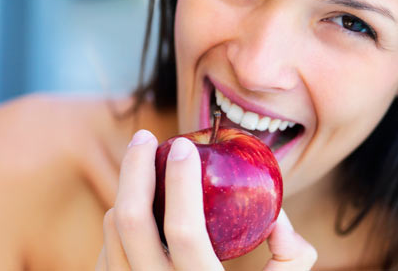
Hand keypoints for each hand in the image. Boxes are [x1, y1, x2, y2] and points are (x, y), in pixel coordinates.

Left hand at [96, 129, 316, 270]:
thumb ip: (292, 258)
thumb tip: (279, 218)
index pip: (184, 229)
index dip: (181, 180)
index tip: (185, 145)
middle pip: (130, 221)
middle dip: (134, 169)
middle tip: (145, 138)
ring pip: (111, 233)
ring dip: (125, 191)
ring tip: (143, 167)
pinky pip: (105, 251)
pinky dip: (117, 222)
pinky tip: (137, 207)